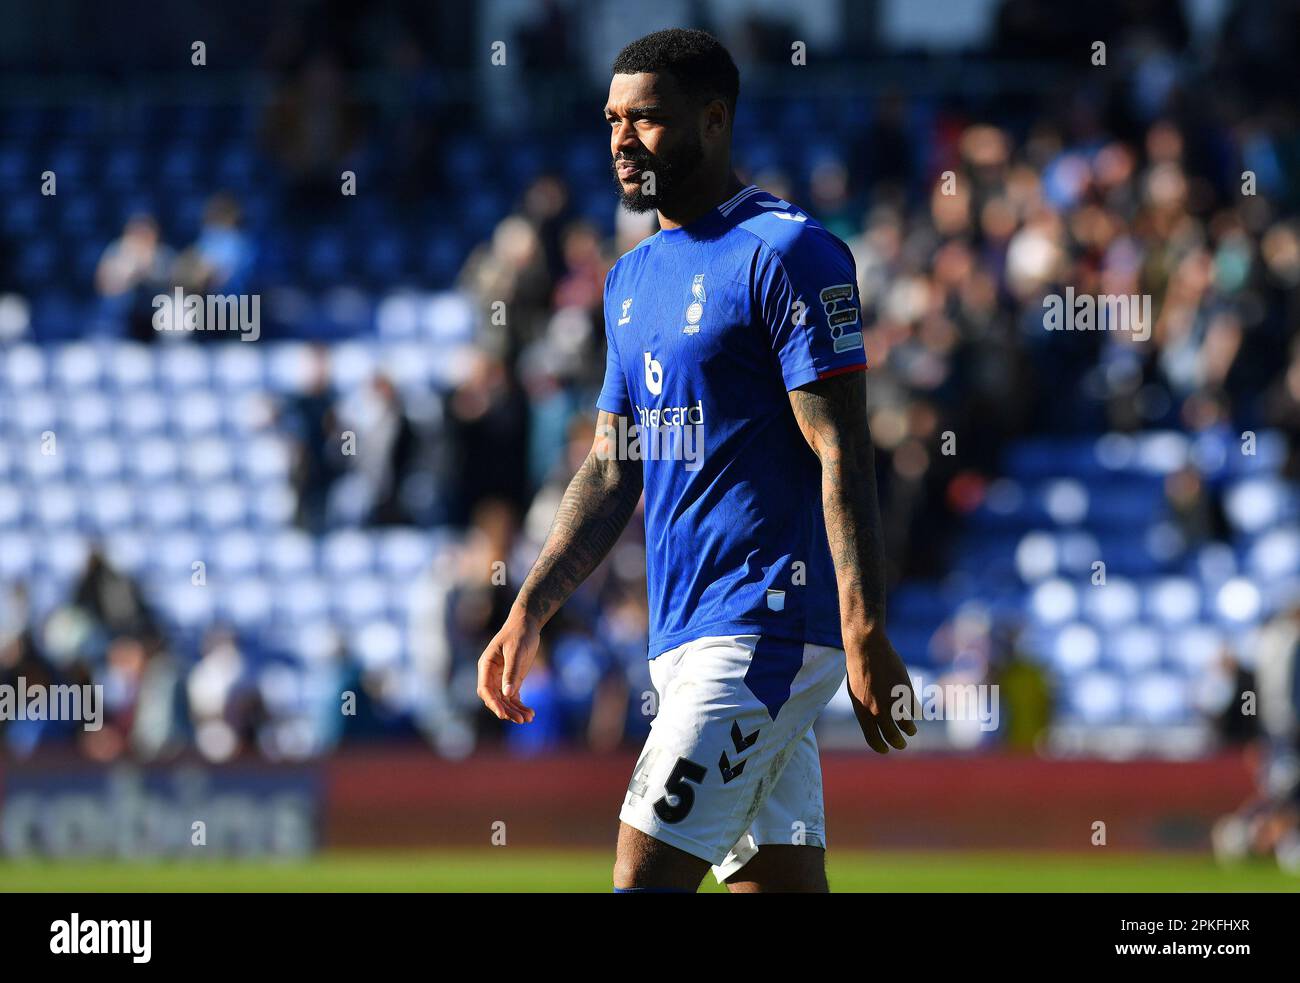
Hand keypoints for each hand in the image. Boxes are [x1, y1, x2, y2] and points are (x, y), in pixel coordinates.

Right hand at [476, 606, 538, 723]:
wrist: (527, 624)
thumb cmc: (519, 634)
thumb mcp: (516, 651)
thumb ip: (511, 672)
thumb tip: (507, 694)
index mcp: (486, 665)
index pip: (485, 689)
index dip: (493, 703)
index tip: (503, 714)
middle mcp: (491, 674)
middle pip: (495, 698)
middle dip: (507, 710)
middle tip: (521, 720)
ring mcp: (501, 678)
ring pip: (504, 700)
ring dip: (514, 711)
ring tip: (528, 719)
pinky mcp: (512, 679)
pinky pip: (513, 697)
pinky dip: (520, 705)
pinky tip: (531, 713)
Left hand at [845, 632, 917, 752]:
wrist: (867, 649)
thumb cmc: (858, 669)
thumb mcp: (855, 694)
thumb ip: (865, 710)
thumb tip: (874, 723)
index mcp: (862, 712)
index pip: (873, 738)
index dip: (880, 746)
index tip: (885, 749)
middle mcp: (877, 710)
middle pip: (892, 736)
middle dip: (898, 743)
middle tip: (901, 745)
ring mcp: (893, 702)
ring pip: (906, 725)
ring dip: (910, 730)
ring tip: (911, 731)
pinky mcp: (905, 692)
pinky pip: (914, 709)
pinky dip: (916, 713)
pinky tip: (916, 713)